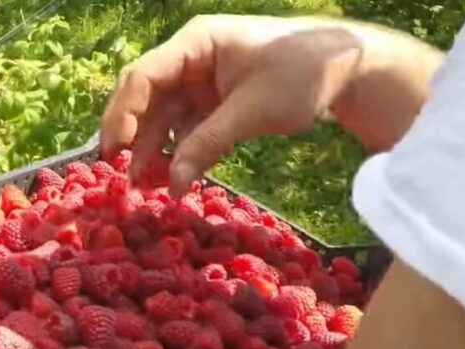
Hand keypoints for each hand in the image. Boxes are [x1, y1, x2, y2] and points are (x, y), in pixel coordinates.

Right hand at [101, 15, 440, 193]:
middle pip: (146, 99)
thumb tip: (174, 184)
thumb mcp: (252, 110)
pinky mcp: (215, 102)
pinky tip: (179, 179)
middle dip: (135, 139)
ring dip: (157, 152)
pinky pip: (188, 128)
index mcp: (196, 43)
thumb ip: (208, 143)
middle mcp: (191, 59)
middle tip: (125, 178)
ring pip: (165, 118)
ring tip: (149, 188)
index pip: (143, 77)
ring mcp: (202, 81)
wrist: (349, 68)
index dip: (123, 115)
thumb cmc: (302, 73)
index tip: (115, 153)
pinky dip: (183, 153)